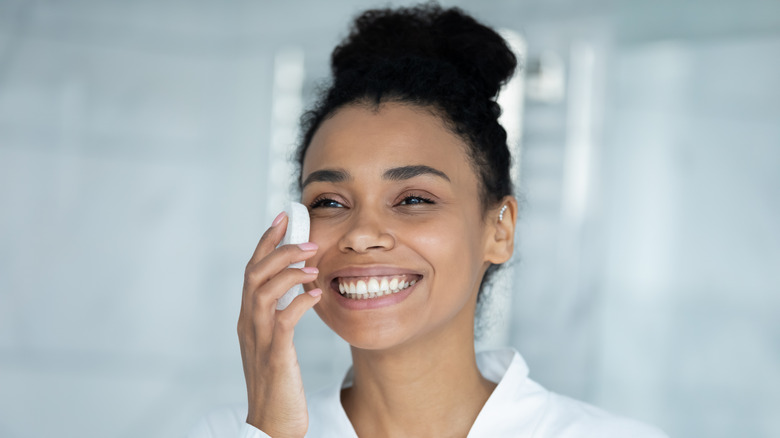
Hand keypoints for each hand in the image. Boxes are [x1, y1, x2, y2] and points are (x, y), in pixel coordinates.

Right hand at [238, 212, 321, 437]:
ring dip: (289, 272)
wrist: (271, 424)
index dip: (266, 242)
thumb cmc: (277, 383)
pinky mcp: (274, 357)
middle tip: (307, 238)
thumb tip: (300, 290)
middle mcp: (248, 324)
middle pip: (254, 274)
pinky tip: (316, 295)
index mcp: (248, 318)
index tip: (283, 218)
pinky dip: (299, 303)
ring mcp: (259, 340)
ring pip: (263, 291)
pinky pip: (283, 321)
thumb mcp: (276, 343)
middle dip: (278, 250)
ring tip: (314, 264)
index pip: (252, 270)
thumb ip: (281, 315)